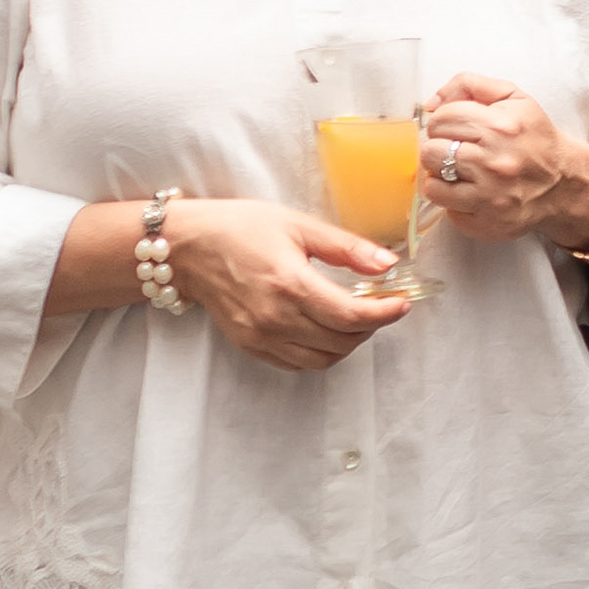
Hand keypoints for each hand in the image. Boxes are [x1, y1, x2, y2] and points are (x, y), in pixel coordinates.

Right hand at [160, 195, 407, 370]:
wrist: (187, 247)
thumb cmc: (240, 228)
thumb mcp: (298, 225)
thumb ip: (346, 248)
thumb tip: (388, 264)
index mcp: (290, 284)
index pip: (351, 316)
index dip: (385, 313)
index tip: (402, 303)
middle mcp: (274, 318)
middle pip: (342, 341)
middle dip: (370, 326)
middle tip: (379, 303)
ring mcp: (260, 337)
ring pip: (323, 359)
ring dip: (348, 342)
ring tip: (353, 316)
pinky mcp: (250, 346)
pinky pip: (298, 363)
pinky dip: (321, 352)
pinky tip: (324, 327)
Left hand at [424, 76, 588, 251]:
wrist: (564, 182)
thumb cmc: (535, 138)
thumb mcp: (513, 98)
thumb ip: (470, 85)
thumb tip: (430, 104)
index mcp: (500, 126)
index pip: (441, 119)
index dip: (441, 121)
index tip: (453, 128)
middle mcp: (494, 162)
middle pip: (431, 150)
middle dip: (439, 147)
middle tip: (455, 149)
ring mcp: (490, 196)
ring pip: (432, 184)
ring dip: (442, 177)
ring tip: (459, 171)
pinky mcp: (487, 222)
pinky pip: (448, 211)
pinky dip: (455, 201)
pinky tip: (471, 192)